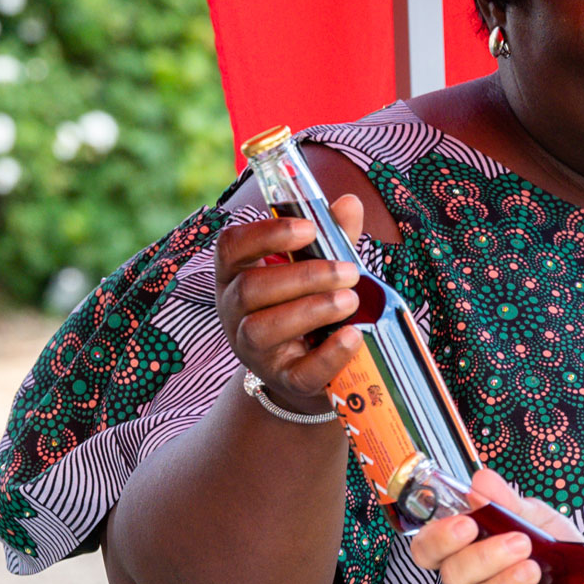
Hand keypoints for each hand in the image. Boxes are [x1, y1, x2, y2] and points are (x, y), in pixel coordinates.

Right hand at [213, 193, 370, 413]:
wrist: (307, 373)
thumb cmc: (308, 308)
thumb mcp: (317, 271)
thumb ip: (331, 238)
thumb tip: (350, 202)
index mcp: (237, 275)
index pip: (230, 247)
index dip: (264, 234)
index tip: (308, 228)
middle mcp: (235, 312)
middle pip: (251, 288)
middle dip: (304, 275)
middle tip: (348, 271)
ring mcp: (254, 350)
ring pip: (264, 328)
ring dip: (312, 309)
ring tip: (351, 300)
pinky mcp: (282, 381)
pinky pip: (299, 372)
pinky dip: (329, 354)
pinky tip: (354, 337)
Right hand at [406, 468, 580, 583]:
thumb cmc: (553, 554)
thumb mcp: (537, 521)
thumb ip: (509, 504)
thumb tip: (482, 479)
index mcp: (466, 553)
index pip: (429, 549)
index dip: (438, 538)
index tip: (466, 523)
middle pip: (453, 575)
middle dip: (484, 556)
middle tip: (520, 542)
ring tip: (533, 569)